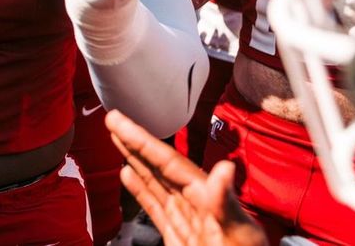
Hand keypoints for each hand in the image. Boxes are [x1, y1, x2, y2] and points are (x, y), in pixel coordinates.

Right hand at [106, 109, 265, 245]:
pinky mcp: (179, 237)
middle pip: (160, 167)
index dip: (144, 141)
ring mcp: (187, 220)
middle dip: (136, 144)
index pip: (169, 163)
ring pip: (156, 183)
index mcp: (207, 198)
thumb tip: (223, 168)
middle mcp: (195, 204)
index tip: (120, 121)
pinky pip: (156, 207)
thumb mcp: (241, 236)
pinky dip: (141, 190)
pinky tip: (128, 175)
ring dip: (136, 161)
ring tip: (117, 139)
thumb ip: (226, 204)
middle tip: (113, 119)